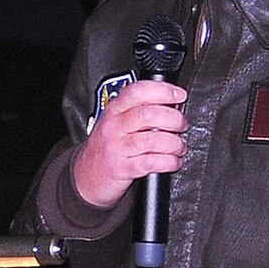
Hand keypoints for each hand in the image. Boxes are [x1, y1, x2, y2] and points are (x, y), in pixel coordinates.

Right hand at [71, 79, 186, 209]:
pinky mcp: (122, 169)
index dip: (162, 91)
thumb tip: (171, 103)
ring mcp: (117, 148)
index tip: (179, 95)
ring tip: (179, 146)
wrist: (86, 176)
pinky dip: (169, 162)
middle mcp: (114, 127)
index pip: (137, 92)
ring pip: (152, 140)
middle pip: (148, 115)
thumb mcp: (116, 122)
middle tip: (182, 125)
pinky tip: (173, 161)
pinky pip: (151, 162)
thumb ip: (138, 110)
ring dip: (174, 143)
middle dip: (174, 119)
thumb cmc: (107, 147)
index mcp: (114, 110)